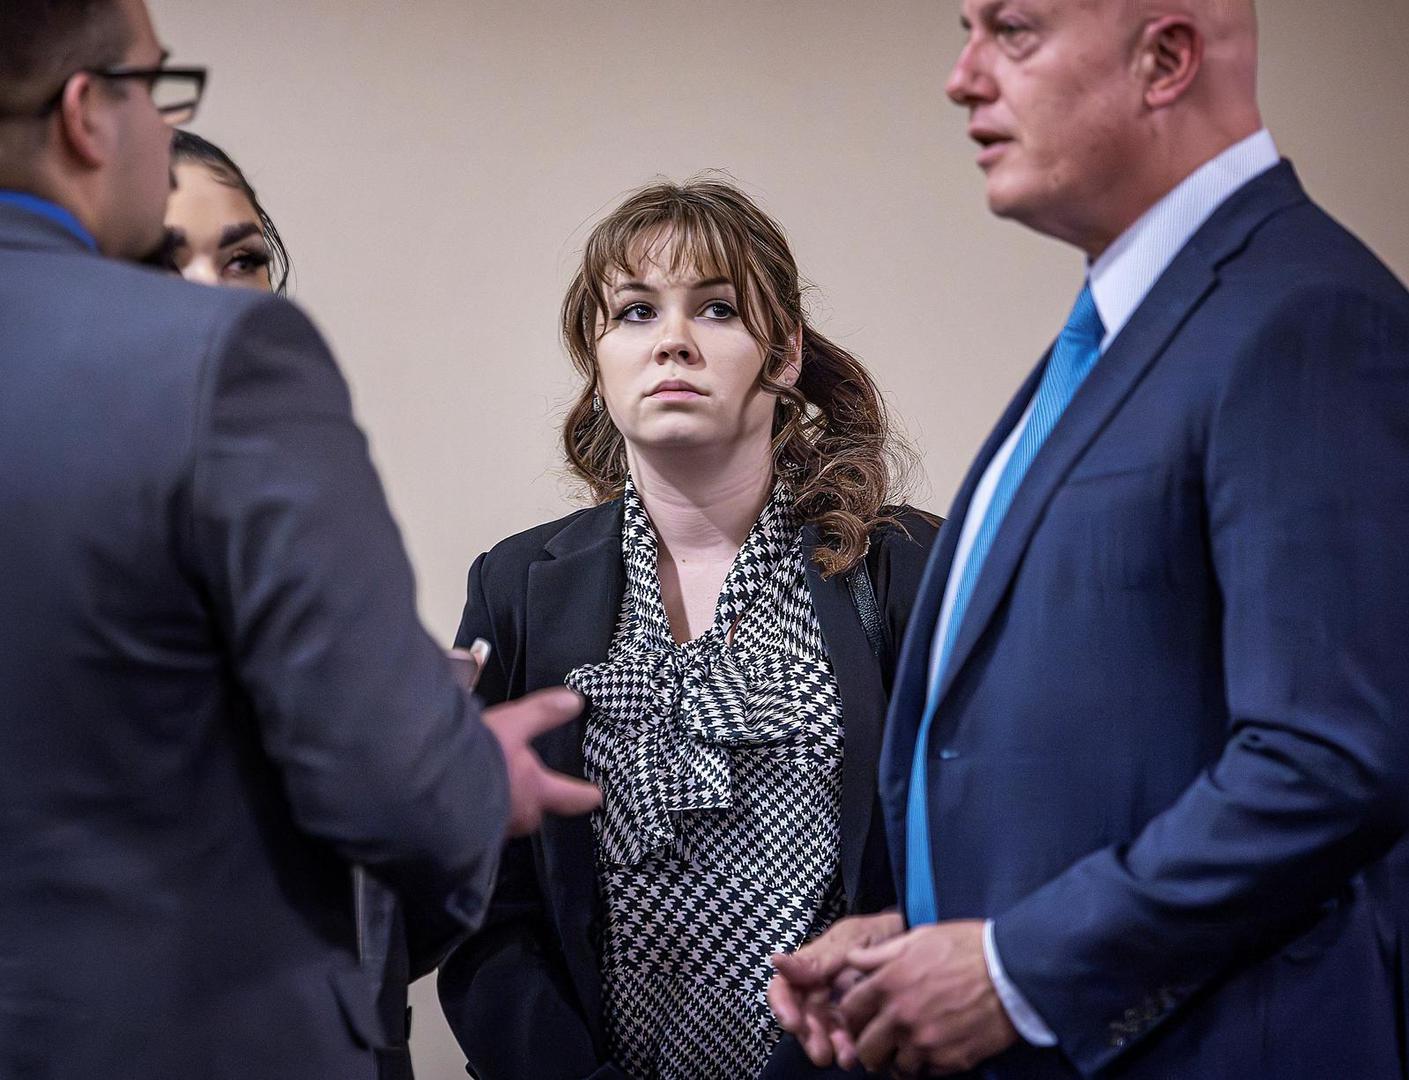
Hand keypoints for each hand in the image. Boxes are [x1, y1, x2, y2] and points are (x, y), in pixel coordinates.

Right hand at [480, 687, 599, 835]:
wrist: (427, 790)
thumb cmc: (475, 760)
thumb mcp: (512, 724)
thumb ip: (543, 713)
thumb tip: (575, 701)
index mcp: (536, 791)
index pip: (570, 796)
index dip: (585, 795)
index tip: (597, 796)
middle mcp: (519, 816)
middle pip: (537, 811)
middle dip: (536, 801)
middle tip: (535, 790)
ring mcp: (493, 829)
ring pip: (508, 818)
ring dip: (505, 804)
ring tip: (495, 788)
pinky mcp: (466, 835)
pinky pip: (480, 824)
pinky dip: (477, 811)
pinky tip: (466, 799)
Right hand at [767, 910, 903, 1066]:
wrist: (910, 940)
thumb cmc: (876, 934)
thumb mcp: (849, 940)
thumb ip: (817, 959)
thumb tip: (776, 961)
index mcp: (809, 968)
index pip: (783, 989)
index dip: (782, 1007)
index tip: (792, 1023)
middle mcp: (817, 990)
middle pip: (802, 1018)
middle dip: (810, 1037)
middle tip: (822, 1054)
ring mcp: (836, 1007)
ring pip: (824, 1032)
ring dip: (831, 1046)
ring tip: (847, 1058)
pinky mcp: (856, 1020)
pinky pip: (847, 1037)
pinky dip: (850, 1048)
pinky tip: (859, 1055)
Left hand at [836, 919, 1017, 1075]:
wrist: (1014, 969)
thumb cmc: (968, 947)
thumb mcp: (919, 937)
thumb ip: (881, 953)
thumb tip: (853, 959)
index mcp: (889, 983)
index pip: (849, 1012)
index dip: (853, 1016)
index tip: (862, 1018)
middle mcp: (902, 1016)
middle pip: (866, 1049)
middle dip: (870, 1045)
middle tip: (882, 1039)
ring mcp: (926, 1042)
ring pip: (896, 1067)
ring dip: (900, 1058)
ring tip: (912, 1044)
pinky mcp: (951, 1060)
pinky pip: (927, 1072)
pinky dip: (928, 1064)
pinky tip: (937, 1047)